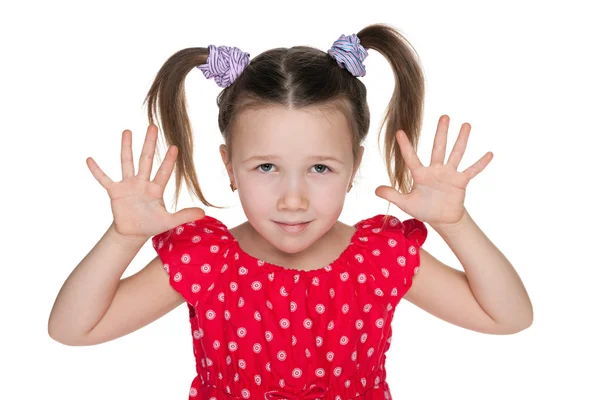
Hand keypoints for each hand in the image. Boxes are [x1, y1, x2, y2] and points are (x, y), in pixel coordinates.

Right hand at [86, 124, 204, 240]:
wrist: (133, 232)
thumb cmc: (151, 224)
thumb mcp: (169, 221)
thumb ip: (185, 215)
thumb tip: (204, 213)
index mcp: (156, 189)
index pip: (164, 172)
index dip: (168, 160)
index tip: (175, 147)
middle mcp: (142, 182)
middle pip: (146, 159)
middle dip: (149, 143)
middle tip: (153, 126)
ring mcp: (128, 185)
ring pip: (127, 163)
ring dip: (126, 148)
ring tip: (127, 131)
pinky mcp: (115, 191)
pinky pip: (104, 179)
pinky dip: (97, 171)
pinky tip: (90, 159)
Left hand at [375, 115, 492, 228]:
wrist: (442, 219)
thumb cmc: (424, 209)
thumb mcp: (406, 203)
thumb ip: (392, 195)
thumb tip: (376, 190)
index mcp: (420, 174)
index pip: (411, 158)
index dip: (405, 146)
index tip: (399, 132)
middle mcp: (435, 170)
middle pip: (438, 148)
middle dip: (441, 133)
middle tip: (444, 116)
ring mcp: (449, 174)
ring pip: (456, 154)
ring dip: (461, 140)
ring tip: (466, 125)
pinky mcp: (461, 182)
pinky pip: (471, 171)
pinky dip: (480, 164)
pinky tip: (489, 154)